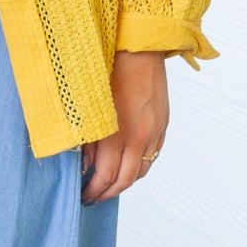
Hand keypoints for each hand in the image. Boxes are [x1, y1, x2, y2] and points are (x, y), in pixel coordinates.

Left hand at [81, 50, 168, 202]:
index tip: (83, 195)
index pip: (105, 176)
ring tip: (109, 185)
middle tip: (94, 198)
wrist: (139, 47)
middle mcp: (139, 136)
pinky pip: (153, 155)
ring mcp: (154, 131)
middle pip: (125, 180)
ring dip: (125, 183)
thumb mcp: (88, 105)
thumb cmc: (108, 69)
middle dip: (107, 194)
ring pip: (142, 171)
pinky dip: (139, 166)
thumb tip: (85, 164)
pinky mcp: (163, 124)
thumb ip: (86, 139)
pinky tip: (127, 165)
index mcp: (117, 133)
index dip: (93, 190)